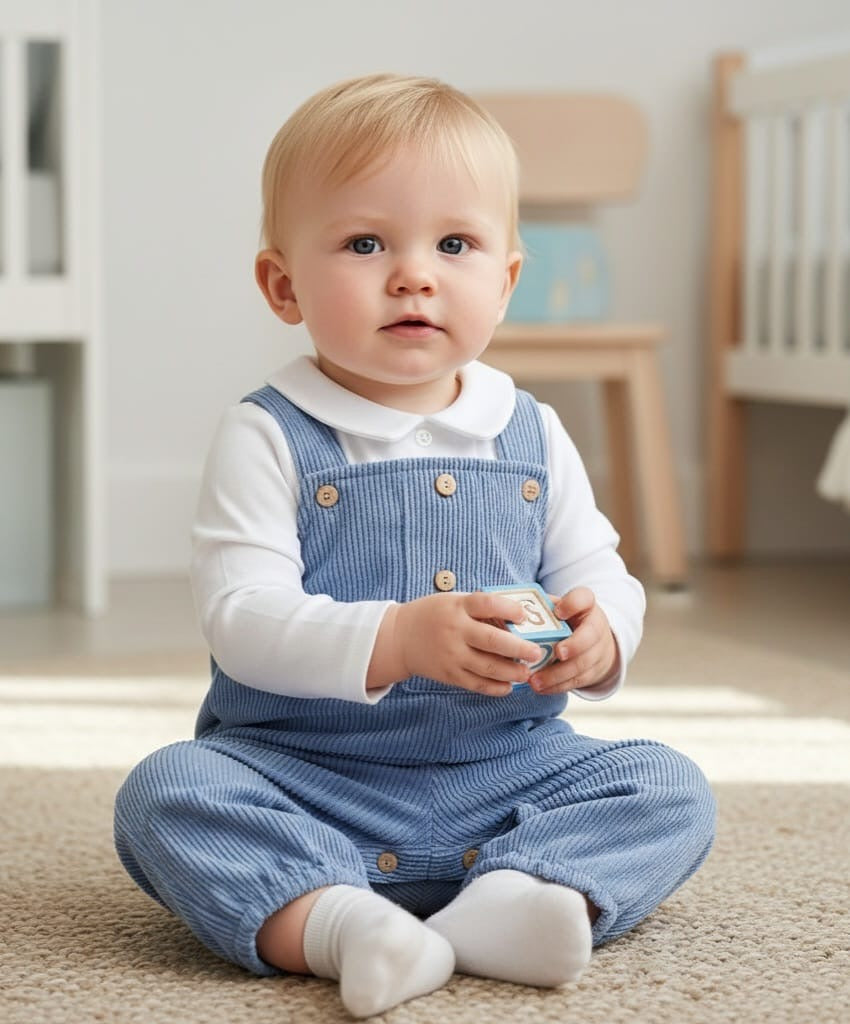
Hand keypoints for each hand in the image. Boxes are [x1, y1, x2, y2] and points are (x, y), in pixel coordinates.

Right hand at [389, 591, 546, 696]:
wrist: (400, 638)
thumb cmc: (434, 615)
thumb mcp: (453, 601)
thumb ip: (480, 608)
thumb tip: (520, 618)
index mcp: (457, 606)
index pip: (486, 604)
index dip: (508, 609)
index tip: (524, 615)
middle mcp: (454, 631)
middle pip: (492, 641)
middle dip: (519, 649)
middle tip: (536, 653)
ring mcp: (451, 655)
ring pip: (487, 667)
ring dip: (512, 672)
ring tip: (527, 673)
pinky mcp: (449, 674)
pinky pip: (476, 684)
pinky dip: (495, 688)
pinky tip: (508, 686)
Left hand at [528, 587, 618, 694]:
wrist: (593, 642)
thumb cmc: (566, 620)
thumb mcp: (557, 607)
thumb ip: (541, 609)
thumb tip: (510, 616)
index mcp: (585, 605)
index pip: (584, 598)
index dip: (573, 604)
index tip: (559, 612)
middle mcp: (596, 626)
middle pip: (590, 636)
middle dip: (574, 645)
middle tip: (557, 652)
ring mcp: (597, 651)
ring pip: (582, 664)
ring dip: (559, 673)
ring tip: (535, 680)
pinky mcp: (592, 672)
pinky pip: (576, 681)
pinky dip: (557, 686)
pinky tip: (540, 688)